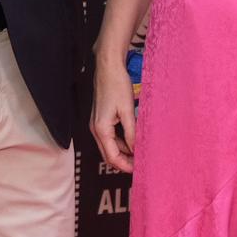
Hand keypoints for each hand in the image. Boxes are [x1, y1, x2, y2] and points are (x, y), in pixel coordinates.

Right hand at [90, 57, 136, 172]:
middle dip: (124, 162)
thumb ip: (132, 133)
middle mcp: (96, 129)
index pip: (112, 157)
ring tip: (140, 151)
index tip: (139, 169)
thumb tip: (137, 150)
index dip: (126, 166)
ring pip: (110, 146)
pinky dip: (121, 141)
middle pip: (109, 155)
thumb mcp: (127, 111)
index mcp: (101, 129)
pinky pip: (110, 137)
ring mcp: (97, 124)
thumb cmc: (117, 86)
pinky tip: (134, 139)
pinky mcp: (101, 119)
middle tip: (141, 164)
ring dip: (124, 152)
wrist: (108, 68)